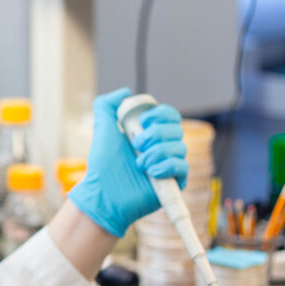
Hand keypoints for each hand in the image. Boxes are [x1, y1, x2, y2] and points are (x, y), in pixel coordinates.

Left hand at [67, 88, 187, 236]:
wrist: (103, 192)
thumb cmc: (102, 164)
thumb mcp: (102, 128)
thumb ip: (106, 105)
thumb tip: (125, 92)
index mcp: (149, 133)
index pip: (169, 115)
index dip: (160, 114)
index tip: (142, 122)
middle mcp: (161, 147)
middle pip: (177, 129)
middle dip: (155, 134)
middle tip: (136, 145)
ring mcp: (169, 165)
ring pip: (180, 148)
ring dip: (156, 153)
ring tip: (139, 164)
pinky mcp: (173, 183)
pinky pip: (182, 167)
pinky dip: (166, 166)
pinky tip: (150, 172)